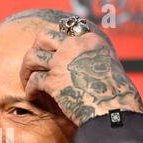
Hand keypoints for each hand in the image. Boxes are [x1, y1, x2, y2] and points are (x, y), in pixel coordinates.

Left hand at [20, 27, 142, 125]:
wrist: (114, 110)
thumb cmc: (116, 96)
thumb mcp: (107, 67)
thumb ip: (91, 61)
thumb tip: (78, 66)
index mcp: (90, 41)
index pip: (64, 32)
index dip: (54, 45)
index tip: (50, 57)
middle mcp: (75, 46)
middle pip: (43, 38)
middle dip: (35, 51)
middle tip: (34, 66)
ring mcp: (62, 62)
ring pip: (32, 57)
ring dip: (26, 70)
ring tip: (27, 82)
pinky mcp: (53, 81)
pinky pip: (33, 81)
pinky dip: (29, 90)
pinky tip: (32, 97)